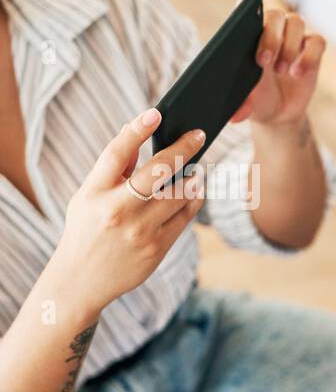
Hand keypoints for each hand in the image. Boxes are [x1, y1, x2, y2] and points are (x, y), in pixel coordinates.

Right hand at [46, 107, 205, 313]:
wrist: (81, 279)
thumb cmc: (86, 230)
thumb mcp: (87, 197)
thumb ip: (113, 170)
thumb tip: (135, 135)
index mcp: (94, 193)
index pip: (117, 153)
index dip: (136, 130)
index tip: (155, 113)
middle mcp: (117, 210)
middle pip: (157, 171)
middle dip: (182, 149)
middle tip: (198, 135)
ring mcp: (139, 230)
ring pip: (179, 194)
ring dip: (192, 178)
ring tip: (196, 169)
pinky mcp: (157, 247)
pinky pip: (185, 217)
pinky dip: (193, 200)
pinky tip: (195, 191)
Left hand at [230, 7, 324, 126]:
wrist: (279, 113)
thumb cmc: (257, 100)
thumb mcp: (245, 102)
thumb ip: (240, 105)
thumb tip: (236, 117)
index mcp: (248, 32)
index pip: (247, 4)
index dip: (248, 6)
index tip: (247, 25)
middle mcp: (272, 29)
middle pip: (274, 14)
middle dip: (270, 37)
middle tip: (263, 62)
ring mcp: (294, 38)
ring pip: (296, 22)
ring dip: (290, 47)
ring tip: (282, 72)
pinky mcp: (312, 49)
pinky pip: (317, 41)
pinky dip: (309, 57)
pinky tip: (298, 73)